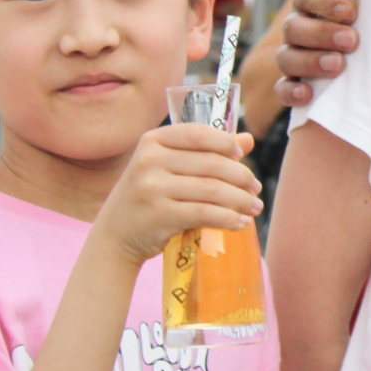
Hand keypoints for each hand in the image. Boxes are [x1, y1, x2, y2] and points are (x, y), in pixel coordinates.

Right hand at [90, 122, 261, 267]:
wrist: (114, 236)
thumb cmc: (148, 197)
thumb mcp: (167, 168)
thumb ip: (205, 151)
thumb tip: (248, 139)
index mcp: (152, 141)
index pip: (198, 134)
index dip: (225, 142)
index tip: (242, 156)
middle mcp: (149, 160)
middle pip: (211, 163)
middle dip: (241, 177)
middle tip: (256, 189)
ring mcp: (152, 187)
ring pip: (212, 189)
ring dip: (241, 200)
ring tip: (254, 207)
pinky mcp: (160, 215)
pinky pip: (206, 213)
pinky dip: (229, 218)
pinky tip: (240, 223)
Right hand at [273, 0, 356, 107]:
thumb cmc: (365, 14)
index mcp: (312, 0)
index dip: (324, 2)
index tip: (351, 11)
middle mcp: (298, 26)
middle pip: (294, 28)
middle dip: (322, 34)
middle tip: (352, 41)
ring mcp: (293, 55)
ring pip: (286, 58)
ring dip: (310, 62)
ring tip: (338, 66)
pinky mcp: (294, 84)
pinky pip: (283, 89)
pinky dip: (291, 92)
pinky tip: (308, 94)